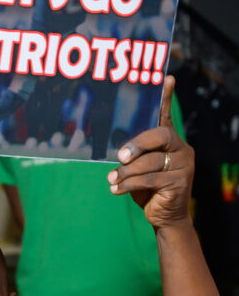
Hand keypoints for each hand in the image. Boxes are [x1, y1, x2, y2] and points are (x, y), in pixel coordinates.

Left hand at [107, 76, 193, 228]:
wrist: (164, 217)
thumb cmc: (148, 189)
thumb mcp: (138, 169)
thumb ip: (132, 156)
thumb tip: (114, 151)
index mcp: (169, 141)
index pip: (166, 116)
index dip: (166, 97)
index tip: (166, 78)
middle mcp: (180, 148)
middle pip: (159, 136)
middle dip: (137, 145)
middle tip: (120, 157)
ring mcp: (183, 165)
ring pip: (150, 162)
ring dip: (126, 172)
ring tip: (111, 179)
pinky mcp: (180, 182)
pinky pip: (150, 179)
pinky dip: (128, 185)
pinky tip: (115, 190)